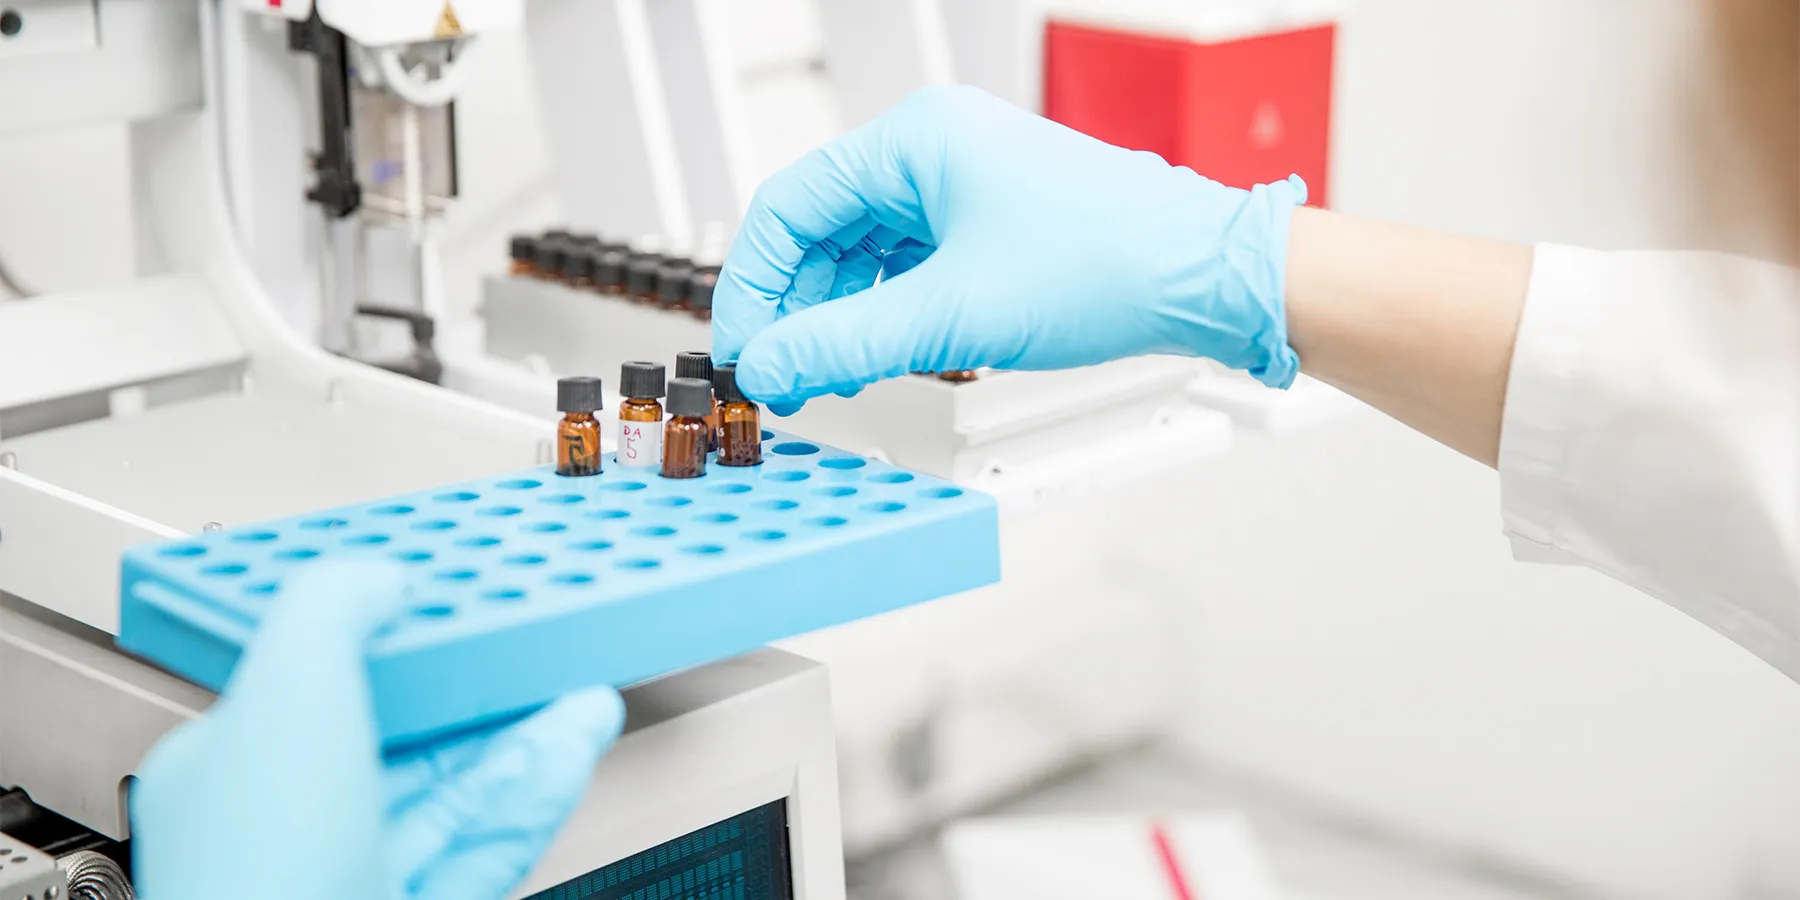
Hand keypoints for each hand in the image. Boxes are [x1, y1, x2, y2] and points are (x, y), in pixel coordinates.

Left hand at [131, 561, 624, 899]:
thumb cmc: (261, 877)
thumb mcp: (287, 693)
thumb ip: (331, 609)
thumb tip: (378, 576)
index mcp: (235, 769)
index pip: (323, 679)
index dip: (393, 635)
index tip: (450, 601)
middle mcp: (298, 825)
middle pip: (412, 734)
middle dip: (488, 685)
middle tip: (543, 644)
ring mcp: (363, 876)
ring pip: (465, 789)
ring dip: (533, 733)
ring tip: (585, 692)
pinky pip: (493, 840)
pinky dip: (539, 791)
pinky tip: (573, 746)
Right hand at [711, 85, 1307, 413]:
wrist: (1206, 278)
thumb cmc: (1112, 262)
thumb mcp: (955, 314)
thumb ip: (846, 341)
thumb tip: (772, 363)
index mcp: (915, 142)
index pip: (789, 208)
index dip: (755, 287)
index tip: (744, 349)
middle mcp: (933, 153)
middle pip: (821, 232)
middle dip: (795, 309)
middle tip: (780, 375)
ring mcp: (961, 188)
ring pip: (861, 255)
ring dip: (836, 317)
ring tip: (824, 375)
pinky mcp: (987, 227)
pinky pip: (905, 268)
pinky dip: (881, 315)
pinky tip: (874, 355)